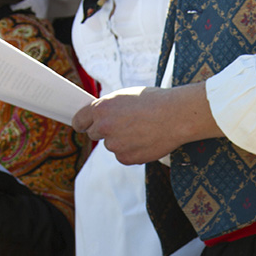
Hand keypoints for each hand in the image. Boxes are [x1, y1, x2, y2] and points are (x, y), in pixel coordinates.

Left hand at [71, 84, 221, 164]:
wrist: (176, 116)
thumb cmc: (154, 102)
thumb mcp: (125, 96)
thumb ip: (109, 108)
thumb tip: (99, 117)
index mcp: (101, 108)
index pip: (79, 120)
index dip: (83, 123)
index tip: (84, 126)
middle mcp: (104, 127)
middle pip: (94, 134)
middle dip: (105, 131)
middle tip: (123, 126)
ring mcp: (115, 145)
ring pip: (112, 146)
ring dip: (121, 141)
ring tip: (141, 130)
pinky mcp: (126, 158)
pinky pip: (123, 156)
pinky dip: (132, 151)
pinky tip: (145, 140)